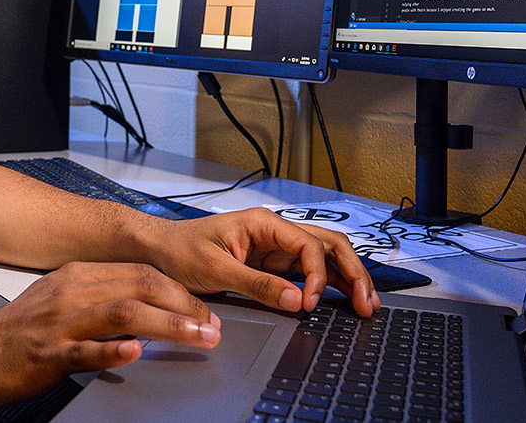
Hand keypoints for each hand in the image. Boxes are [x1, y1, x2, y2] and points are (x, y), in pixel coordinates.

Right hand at [0, 262, 220, 405]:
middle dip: (185, 306)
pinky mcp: (47, 353)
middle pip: (141, 287)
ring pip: (123, 314)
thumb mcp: (65, 299)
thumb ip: (104, 297)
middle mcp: (74, 291)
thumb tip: (149, 304)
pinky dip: (113, 349)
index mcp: (80, 275)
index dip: (180, 291)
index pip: (142, 273)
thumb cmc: (21, 329)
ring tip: (196, 337)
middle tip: (214, 326)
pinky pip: (85, 349)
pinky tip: (136, 352)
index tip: (206, 310)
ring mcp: (61, 322)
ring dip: (167, 325)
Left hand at [146, 208, 378, 317]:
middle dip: (352, 271)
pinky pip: (307, 270)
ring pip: (323, 256)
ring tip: (366, 302)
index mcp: (264, 223)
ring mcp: (275, 246)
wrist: (158, 250)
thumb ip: (257, 285)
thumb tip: (295, 299)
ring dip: (346, 277)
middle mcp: (275, 231)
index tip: (307, 302)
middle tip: (367, 301)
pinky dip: (326, 284)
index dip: (315, 275)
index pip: (308, 245)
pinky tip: (341, 299)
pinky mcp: (271, 262)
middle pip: (329, 245)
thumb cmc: (180, 251)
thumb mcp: (216, 271)